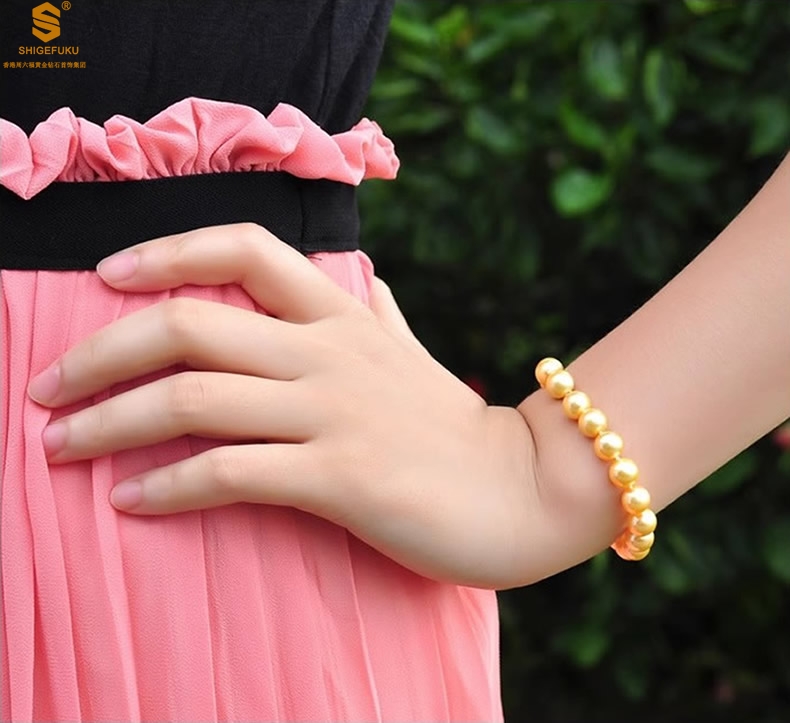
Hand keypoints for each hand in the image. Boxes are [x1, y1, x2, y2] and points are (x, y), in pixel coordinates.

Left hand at [27, 223, 537, 587]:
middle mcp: (329, 353)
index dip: (165, 252)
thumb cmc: (460, 430)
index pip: (243, 249)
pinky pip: (229, 473)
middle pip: (188, 324)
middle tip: (46, 388)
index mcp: (342, 318)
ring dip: (108, 422)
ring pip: (193, 399)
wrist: (525, 491)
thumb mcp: (416, 357)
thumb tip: (368, 283)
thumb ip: (382, 316)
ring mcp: (333, 413)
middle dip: (99, 351)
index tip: (108, 276)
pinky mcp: (340, 478)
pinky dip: (166, 488)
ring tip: (60, 447)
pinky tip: (131, 502)